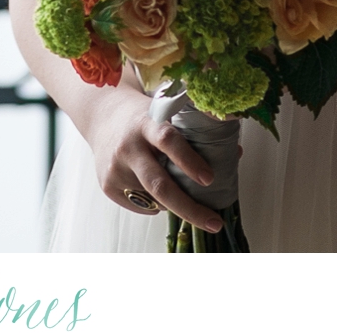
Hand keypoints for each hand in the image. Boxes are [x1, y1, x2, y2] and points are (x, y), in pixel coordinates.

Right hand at [79, 87, 223, 232]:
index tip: (210, 178)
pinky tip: (157, 191)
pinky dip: (157, 204)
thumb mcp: (165, 114)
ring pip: (153, 199)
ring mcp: (115, 169)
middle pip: (159, 184)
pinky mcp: (108, 186)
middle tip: (214, 221)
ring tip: (186, 199)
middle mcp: (128, 147)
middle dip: (189, 207)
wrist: (101, 116)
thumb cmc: (143, 117)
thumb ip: (195, 133)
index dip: (189, 160)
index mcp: (146, 123)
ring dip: (175, 205)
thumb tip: (235, 154)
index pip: (168, 140)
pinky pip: (142, 205)